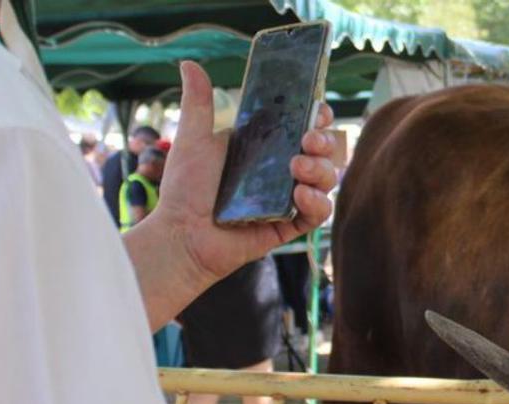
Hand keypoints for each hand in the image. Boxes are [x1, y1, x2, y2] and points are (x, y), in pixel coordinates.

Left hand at [151, 61, 336, 284]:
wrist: (182, 235)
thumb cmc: (185, 190)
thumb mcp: (193, 139)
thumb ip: (198, 103)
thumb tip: (188, 64)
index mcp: (265, 147)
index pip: (303, 126)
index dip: (317, 118)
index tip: (317, 111)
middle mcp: (281, 171)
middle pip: (323, 151)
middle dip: (324, 141)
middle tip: (307, 139)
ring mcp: (288, 199)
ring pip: (327, 180)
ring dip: (321, 169)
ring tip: (298, 168)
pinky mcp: (289, 226)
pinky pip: (317, 214)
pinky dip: (316, 203)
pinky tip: (300, 196)